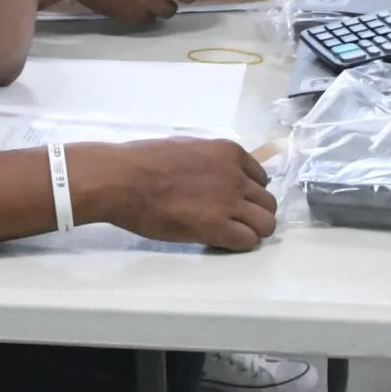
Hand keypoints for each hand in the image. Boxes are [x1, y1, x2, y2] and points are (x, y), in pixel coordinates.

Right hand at [72, 138, 276, 251]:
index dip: (248, 193)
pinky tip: (219, 241)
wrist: (123, 179)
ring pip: (266, 224)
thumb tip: (213, 172)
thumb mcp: (186, 147)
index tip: (234, 201)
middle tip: (233, 221)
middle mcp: (236, 176)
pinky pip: (248, 241)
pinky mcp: (217, 227)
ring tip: (229, 234)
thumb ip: (209, 160)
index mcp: (228, 152)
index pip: (261, 178)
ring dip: (251, 231)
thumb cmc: (143, 160)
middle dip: (254, 213)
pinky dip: (238, 244)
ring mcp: (229, 202)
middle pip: (268, 203)